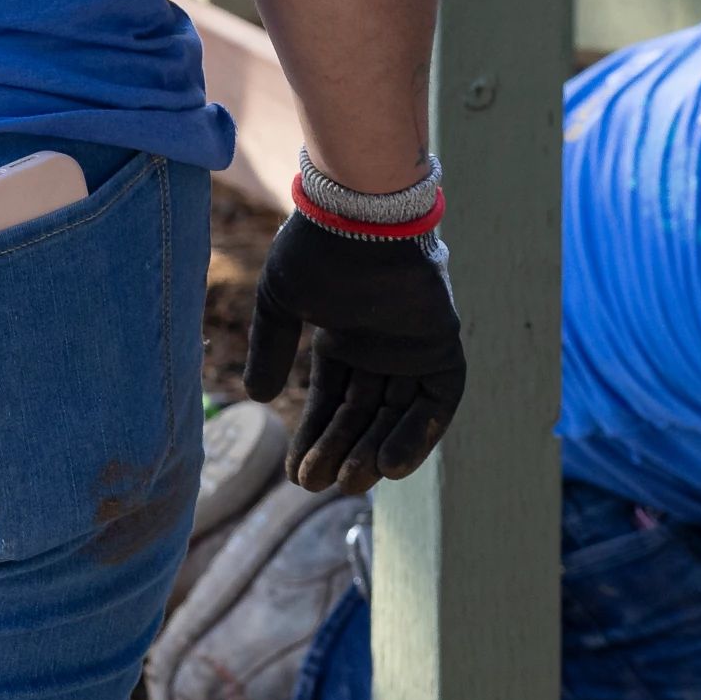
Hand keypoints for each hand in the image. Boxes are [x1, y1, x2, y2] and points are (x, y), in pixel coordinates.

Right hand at [244, 209, 467, 490]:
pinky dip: (418, 435)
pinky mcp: (442, 345)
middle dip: (343, 453)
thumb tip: (257, 398)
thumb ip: (270, 347)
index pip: (331, 404)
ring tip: (352, 481)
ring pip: (398, 416)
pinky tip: (389, 464)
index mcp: (343, 340)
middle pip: (364, 417)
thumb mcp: (280, 302)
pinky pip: (437, 402)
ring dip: (376, 451)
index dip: (315, 440)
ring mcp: (413, 348)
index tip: (300, 477)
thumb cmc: (316, 250)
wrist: (358, 214)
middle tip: (322, 485)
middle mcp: (380, 349)